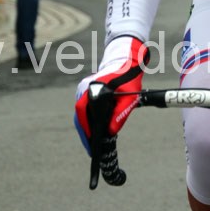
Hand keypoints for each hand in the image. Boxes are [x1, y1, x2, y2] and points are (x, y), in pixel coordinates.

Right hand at [74, 36, 148, 155]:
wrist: (126, 62)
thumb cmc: (129, 79)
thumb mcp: (129, 98)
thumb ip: (120, 113)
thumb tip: (110, 131)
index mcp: (92, 88)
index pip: (82, 111)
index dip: (85, 128)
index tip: (90, 141)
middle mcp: (84, 88)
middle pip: (80, 115)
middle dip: (85, 132)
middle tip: (91, 149)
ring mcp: (83, 90)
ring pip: (81, 113)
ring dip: (85, 128)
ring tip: (92, 144)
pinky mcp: (86, 92)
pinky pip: (84, 109)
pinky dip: (88, 121)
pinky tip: (93, 132)